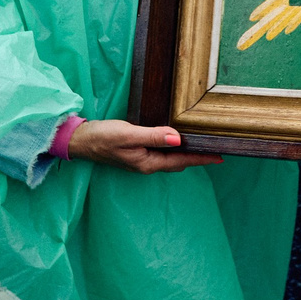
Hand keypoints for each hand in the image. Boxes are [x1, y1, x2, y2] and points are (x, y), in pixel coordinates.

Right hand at [66, 118, 223, 173]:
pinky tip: (176, 139)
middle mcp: (147, 164)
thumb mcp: (129, 134)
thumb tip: (178, 139)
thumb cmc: (103, 137)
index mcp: (148, 163)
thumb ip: (154, 136)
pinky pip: (161, 152)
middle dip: (197, 157)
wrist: (80, 140)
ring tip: (202, 144)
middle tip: (216, 148)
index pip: (181, 161)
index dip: (201, 158)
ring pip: (170, 158)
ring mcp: (141, 160)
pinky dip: (173, 147)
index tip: (221, 157)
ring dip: (186, 152)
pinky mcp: (136, 153)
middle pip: (178, 162)